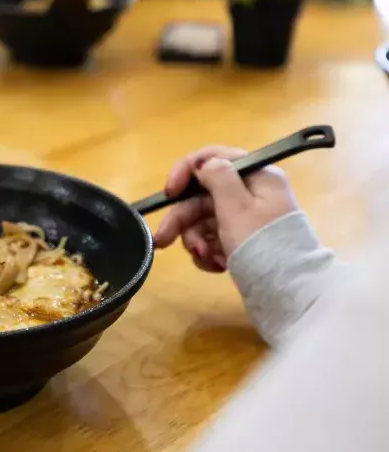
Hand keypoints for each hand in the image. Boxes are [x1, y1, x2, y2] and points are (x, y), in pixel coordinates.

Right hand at [153, 147, 298, 271]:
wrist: (289, 293)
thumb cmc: (263, 245)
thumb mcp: (237, 207)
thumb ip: (217, 178)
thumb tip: (204, 163)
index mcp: (255, 176)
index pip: (212, 158)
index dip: (185, 172)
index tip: (169, 193)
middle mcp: (251, 193)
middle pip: (202, 195)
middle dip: (182, 219)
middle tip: (163, 240)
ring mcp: (245, 219)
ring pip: (203, 219)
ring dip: (196, 239)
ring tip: (204, 258)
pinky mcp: (241, 241)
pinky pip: (212, 238)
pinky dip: (208, 252)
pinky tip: (215, 265)